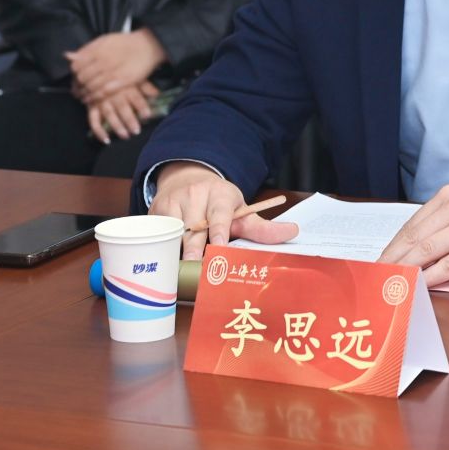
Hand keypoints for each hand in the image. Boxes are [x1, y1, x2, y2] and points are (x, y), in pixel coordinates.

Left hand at [66, 30, 167, 101]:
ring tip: (81, 97)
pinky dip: (94, 97)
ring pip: (90, 87)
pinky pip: (102, 93)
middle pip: (82, 78)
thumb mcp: (104, 40)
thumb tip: (68, 56)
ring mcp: (112, 72)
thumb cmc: (125, 43)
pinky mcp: (122, 82)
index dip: (73, 74)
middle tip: (75, 90)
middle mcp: (103, 62)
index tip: (74, 77)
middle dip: (76, 86)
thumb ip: (86, 49)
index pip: (76, 66)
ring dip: (83, 94)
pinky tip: (90, 99)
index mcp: (97, 51)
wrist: (148, 46)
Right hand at [85, 81, 157, 143]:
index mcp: (126, 87)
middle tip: (136, 131)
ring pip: (109, 115)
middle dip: (129, 120)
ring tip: (125, 136)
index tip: (147, 115)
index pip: (135, 97)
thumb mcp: (133, 78)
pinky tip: (106, 140)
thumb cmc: (118, 76)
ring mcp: (101, 101)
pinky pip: (93, 121)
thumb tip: (157, 95)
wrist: (94, 71)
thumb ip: (146, 87)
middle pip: (122, 108)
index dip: (141, 106)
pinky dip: (99, 132)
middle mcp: (113, 94)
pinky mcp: (92, 107)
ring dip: (117, 126)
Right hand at [150, 162, 300, 259]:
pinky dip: (160, 247)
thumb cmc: (219, 204)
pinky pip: (157, 233)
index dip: (219, 231)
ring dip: (177, 252)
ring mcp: (174, 201)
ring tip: (180, 270)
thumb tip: (293, 232)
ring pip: (174, 233)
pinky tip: (162, 260)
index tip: (219, 247)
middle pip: (195, 228)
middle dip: (195, 249)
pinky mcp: (155, 210)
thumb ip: (262, 227)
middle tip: (198, 269)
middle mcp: (196, 195)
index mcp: (221, 195)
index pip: (220, 214)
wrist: (188, 179)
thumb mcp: (241, 211)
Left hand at [378, 183, 448, 285]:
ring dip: (406, 272)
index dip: (390, 248)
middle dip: (391, 262)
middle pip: (413, 239)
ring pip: (427, 252)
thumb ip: (446, 220)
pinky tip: (421, 286)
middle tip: (374, 280)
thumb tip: (418, 247)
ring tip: (391, 287)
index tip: (376, 265)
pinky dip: (432, 277)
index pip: (410, 226)